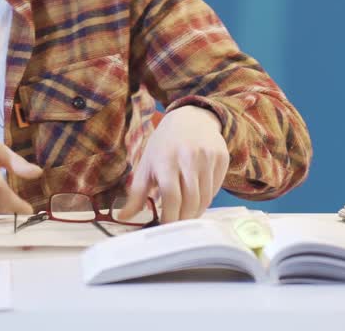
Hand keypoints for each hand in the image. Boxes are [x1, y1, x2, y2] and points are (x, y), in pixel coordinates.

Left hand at [119, 105, 227, 222]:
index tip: (165, 226)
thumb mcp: (146, 165)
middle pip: (190, 200)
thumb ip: (136, 194)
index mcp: (166, 159)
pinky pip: (215, 189)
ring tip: (186, 215)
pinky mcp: (222, 158)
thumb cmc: (164, 146)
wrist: (191, 119)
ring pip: (205, 198)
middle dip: (183, 219)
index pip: (171, 196)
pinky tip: (197, 199)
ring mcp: (207, 157)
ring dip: (196, 213)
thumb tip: (123, 217)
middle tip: (177, 226)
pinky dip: (206, 200)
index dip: (169, 216)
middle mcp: (188, 157)